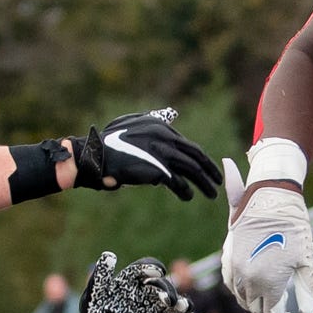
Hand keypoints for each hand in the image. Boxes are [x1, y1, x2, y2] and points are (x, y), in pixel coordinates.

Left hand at [63, 251, 198, 312]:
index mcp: (125, 285)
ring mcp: (150, 312)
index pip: (142, 270)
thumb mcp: (93, 300)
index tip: (158, 272)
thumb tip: (109, 255)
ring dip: (181, 303)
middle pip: (161, 286)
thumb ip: (100, 278)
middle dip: (167, 290)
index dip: (151, 268)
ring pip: (171, 303)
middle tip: (168, 301)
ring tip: (183, 308)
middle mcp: (140, 296)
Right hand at [70, 110, 222, 199]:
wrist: (95, 157)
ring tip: (211, 194)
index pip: (186, 144)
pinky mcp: (157, 169)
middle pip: (194, 155)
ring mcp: (161, 153)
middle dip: (209, 169)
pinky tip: (188, 196)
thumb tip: (169, 116)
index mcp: (159, 125)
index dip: (198, 158)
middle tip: (217, 180)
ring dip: (204, 183)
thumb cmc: (108, 144)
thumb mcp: (131, 124)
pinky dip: (185, 191)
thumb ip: (151, 121)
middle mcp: (164, 137)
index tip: (205, 168)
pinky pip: (178, 183)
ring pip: (191, 169)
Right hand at [220, 159, 312, 312]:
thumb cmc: (294, 227)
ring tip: (262, 310)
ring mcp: (234, 267)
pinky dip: (239, 290)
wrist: (270, 197)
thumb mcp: (306, 260)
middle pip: (254, 308)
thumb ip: (305, 289)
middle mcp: (247, 278)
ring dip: (251, 305)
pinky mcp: (228, 255)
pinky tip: (248, 290)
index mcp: (268, 282)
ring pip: (240, 296)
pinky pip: (230, 282)